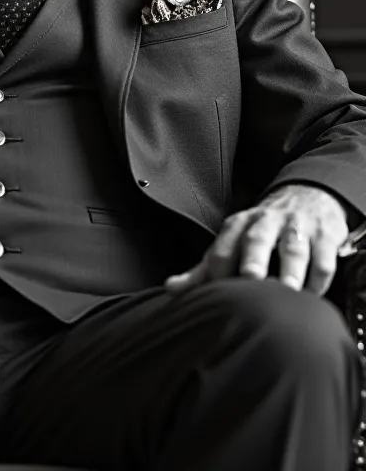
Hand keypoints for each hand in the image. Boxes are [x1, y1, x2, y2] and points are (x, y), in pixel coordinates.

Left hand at [165, 184, 350, 295]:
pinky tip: (313, 294)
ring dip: (291, 270)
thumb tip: (171, 289)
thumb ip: (203, 270)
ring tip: (289, 291)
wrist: (306, 198)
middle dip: (253, 260)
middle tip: (251, 279)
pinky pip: (323, 258)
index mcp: (237, 227)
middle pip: (256, 240)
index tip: (217, 297)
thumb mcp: (232, 243)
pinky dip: (319, 279)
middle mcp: (264, 223)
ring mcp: (295, 228)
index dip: (218, 271)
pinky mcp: (324, 235)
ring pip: (292, 248)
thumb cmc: (262, 231)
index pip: (222, 249)